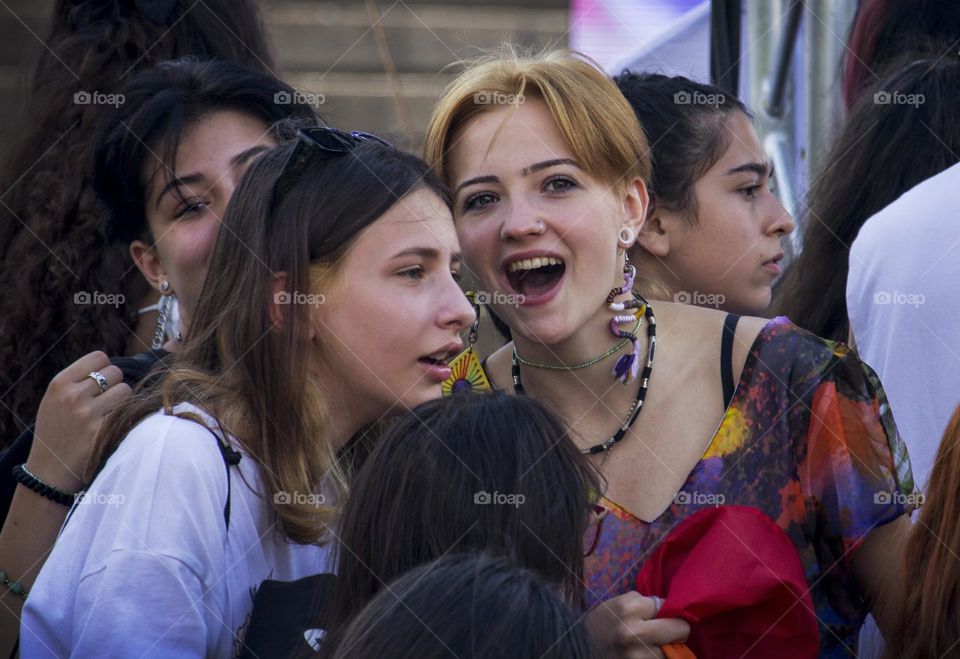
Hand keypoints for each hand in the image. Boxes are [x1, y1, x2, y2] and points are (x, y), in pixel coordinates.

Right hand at [25, 351, 131, 491]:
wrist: (48, 472)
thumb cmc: (55, 433)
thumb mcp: (54, 401)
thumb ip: (77, 381)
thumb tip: (111, 365)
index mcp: (59, 384)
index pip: (99, 357)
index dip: (105, 368)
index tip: (103, 381)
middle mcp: (73, 396)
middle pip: (115, 372)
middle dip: (115, 384)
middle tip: (107, 401)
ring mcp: (88, 414)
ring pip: (126, 390)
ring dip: (124, 401)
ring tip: (110, 414)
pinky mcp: (103, 432)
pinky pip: (129, 411)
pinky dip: (127, 417)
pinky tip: (115, 426)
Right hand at [585, 592, 689, 657]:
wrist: (581, 647)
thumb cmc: (601, 622)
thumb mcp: (618, 603)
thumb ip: (643, 603)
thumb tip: (669, 608)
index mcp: (628, 609)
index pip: (666, 606)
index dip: (660, 610)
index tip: (653, 615)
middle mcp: (635, 632)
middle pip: (680, 629)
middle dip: (675, 628)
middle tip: (664, 630)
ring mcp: (638, 655)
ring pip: (673, 650)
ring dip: (665, 646)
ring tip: (647, 643)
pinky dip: (656, 656)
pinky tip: (644, 652)